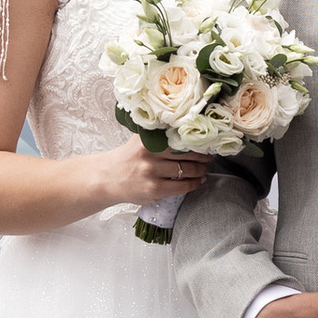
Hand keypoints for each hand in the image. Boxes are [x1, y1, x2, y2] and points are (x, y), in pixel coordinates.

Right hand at [89, 138, 214, 212]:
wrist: (108, 178)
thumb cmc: (128, 158)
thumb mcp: (139, 140)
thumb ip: (158, 134)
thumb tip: (187, 127)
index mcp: (148, 140)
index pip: (180, 138)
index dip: (197, 140)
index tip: (207, 141)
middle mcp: (150, 155)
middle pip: (187, 154)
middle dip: (203, 156)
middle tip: (209, 156)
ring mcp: (152, 173)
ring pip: (187, 170)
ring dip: (201, 170)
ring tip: (204, 168)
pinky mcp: (154, 190)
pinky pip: (182, 186)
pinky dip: (194, 183)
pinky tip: (198, 180)